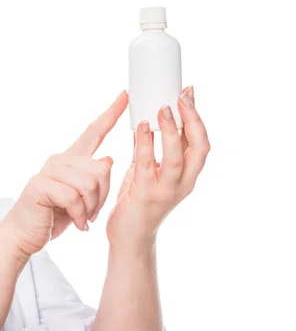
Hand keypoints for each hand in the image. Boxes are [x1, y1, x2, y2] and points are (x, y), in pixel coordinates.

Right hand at [3, 90, 127, 257]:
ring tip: (82, 219)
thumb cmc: (53, 216)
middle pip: (100, 168)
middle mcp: (59, 160)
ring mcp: (48, 170)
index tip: (125, 95)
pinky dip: (79, 215)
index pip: (94, 131)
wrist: (25, 235)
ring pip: (90, 182)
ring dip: (90, 208)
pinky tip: (75, 224)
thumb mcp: (81, 198)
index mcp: (71, 160)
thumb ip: (93, 178)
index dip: (111, 114)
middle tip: (91, 214)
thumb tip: (109, 158)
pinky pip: (73, 197)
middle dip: (102, 197)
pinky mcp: (40, 185)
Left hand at [107, 85, 210, 251]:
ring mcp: (167, 190)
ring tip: (163, 108)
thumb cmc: (137, 202)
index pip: (200, 142)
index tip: (188, 92)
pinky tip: (142, 127)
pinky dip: (147, 144)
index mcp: (187, 175)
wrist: (129, 237)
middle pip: (199, 147)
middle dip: (193, 119)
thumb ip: (149, 150)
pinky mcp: (147, 195)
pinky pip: (148, 165)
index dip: (197, 116)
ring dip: (173, 131)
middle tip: (181, 96)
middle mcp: (183, 182)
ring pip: (178, 157)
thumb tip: (147, 121)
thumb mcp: (147, 172)